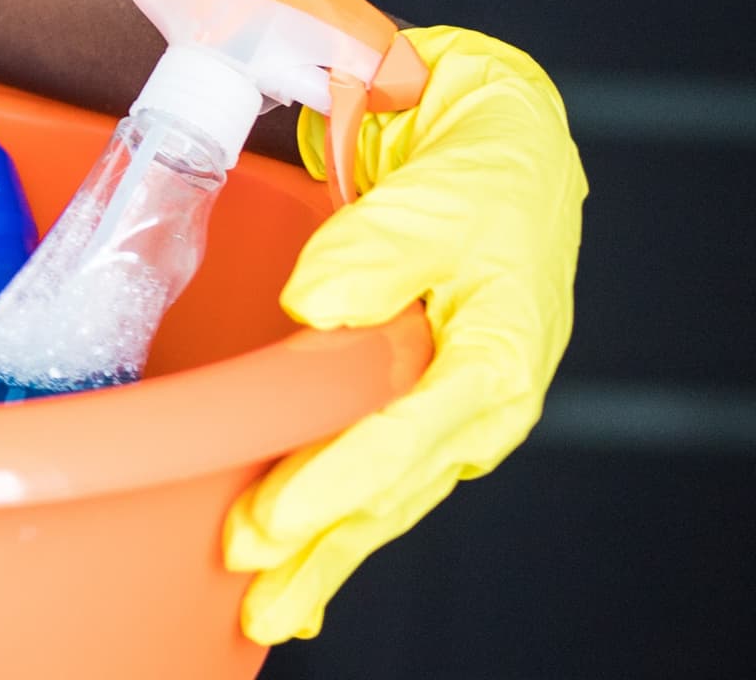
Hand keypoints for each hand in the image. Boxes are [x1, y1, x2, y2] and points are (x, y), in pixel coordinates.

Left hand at [223, 25, 583, 642]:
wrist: (504, 147)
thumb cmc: (479, 170)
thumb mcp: (439, 194)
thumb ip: (379, 248)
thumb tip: (315, 305)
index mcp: (498, 355)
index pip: (406, 434)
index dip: (337, 482)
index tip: (272, 520)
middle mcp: (479, 400)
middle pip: (392, 491)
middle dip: (321, 548)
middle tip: (252, 593)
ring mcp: (452, 408)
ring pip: (384, 497)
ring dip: (326, 554)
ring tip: (267, 609)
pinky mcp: (423, 401)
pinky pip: (379, 474)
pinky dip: (340, 522)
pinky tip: (301, 569)